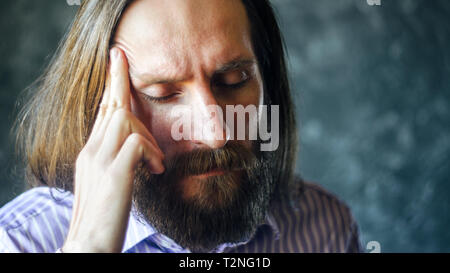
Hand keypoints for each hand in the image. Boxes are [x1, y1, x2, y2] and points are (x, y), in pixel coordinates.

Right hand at [62, 48, 164, 252]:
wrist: (89, 245)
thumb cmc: (105, 216)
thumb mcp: (110, 182)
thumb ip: (118, 160)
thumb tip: (136, 147)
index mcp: (91, 153)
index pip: (102, 113)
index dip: (110, 87)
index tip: (115, 62)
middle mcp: (91, 151)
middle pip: (108, 105)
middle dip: (117, 78)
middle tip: (121, 55)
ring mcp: (99, 160)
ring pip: (124, 119)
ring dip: (148, 138)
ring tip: (156, 165)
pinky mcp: (113, 173)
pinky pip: (134, 142)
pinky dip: (150, 152)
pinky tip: (156, 170)